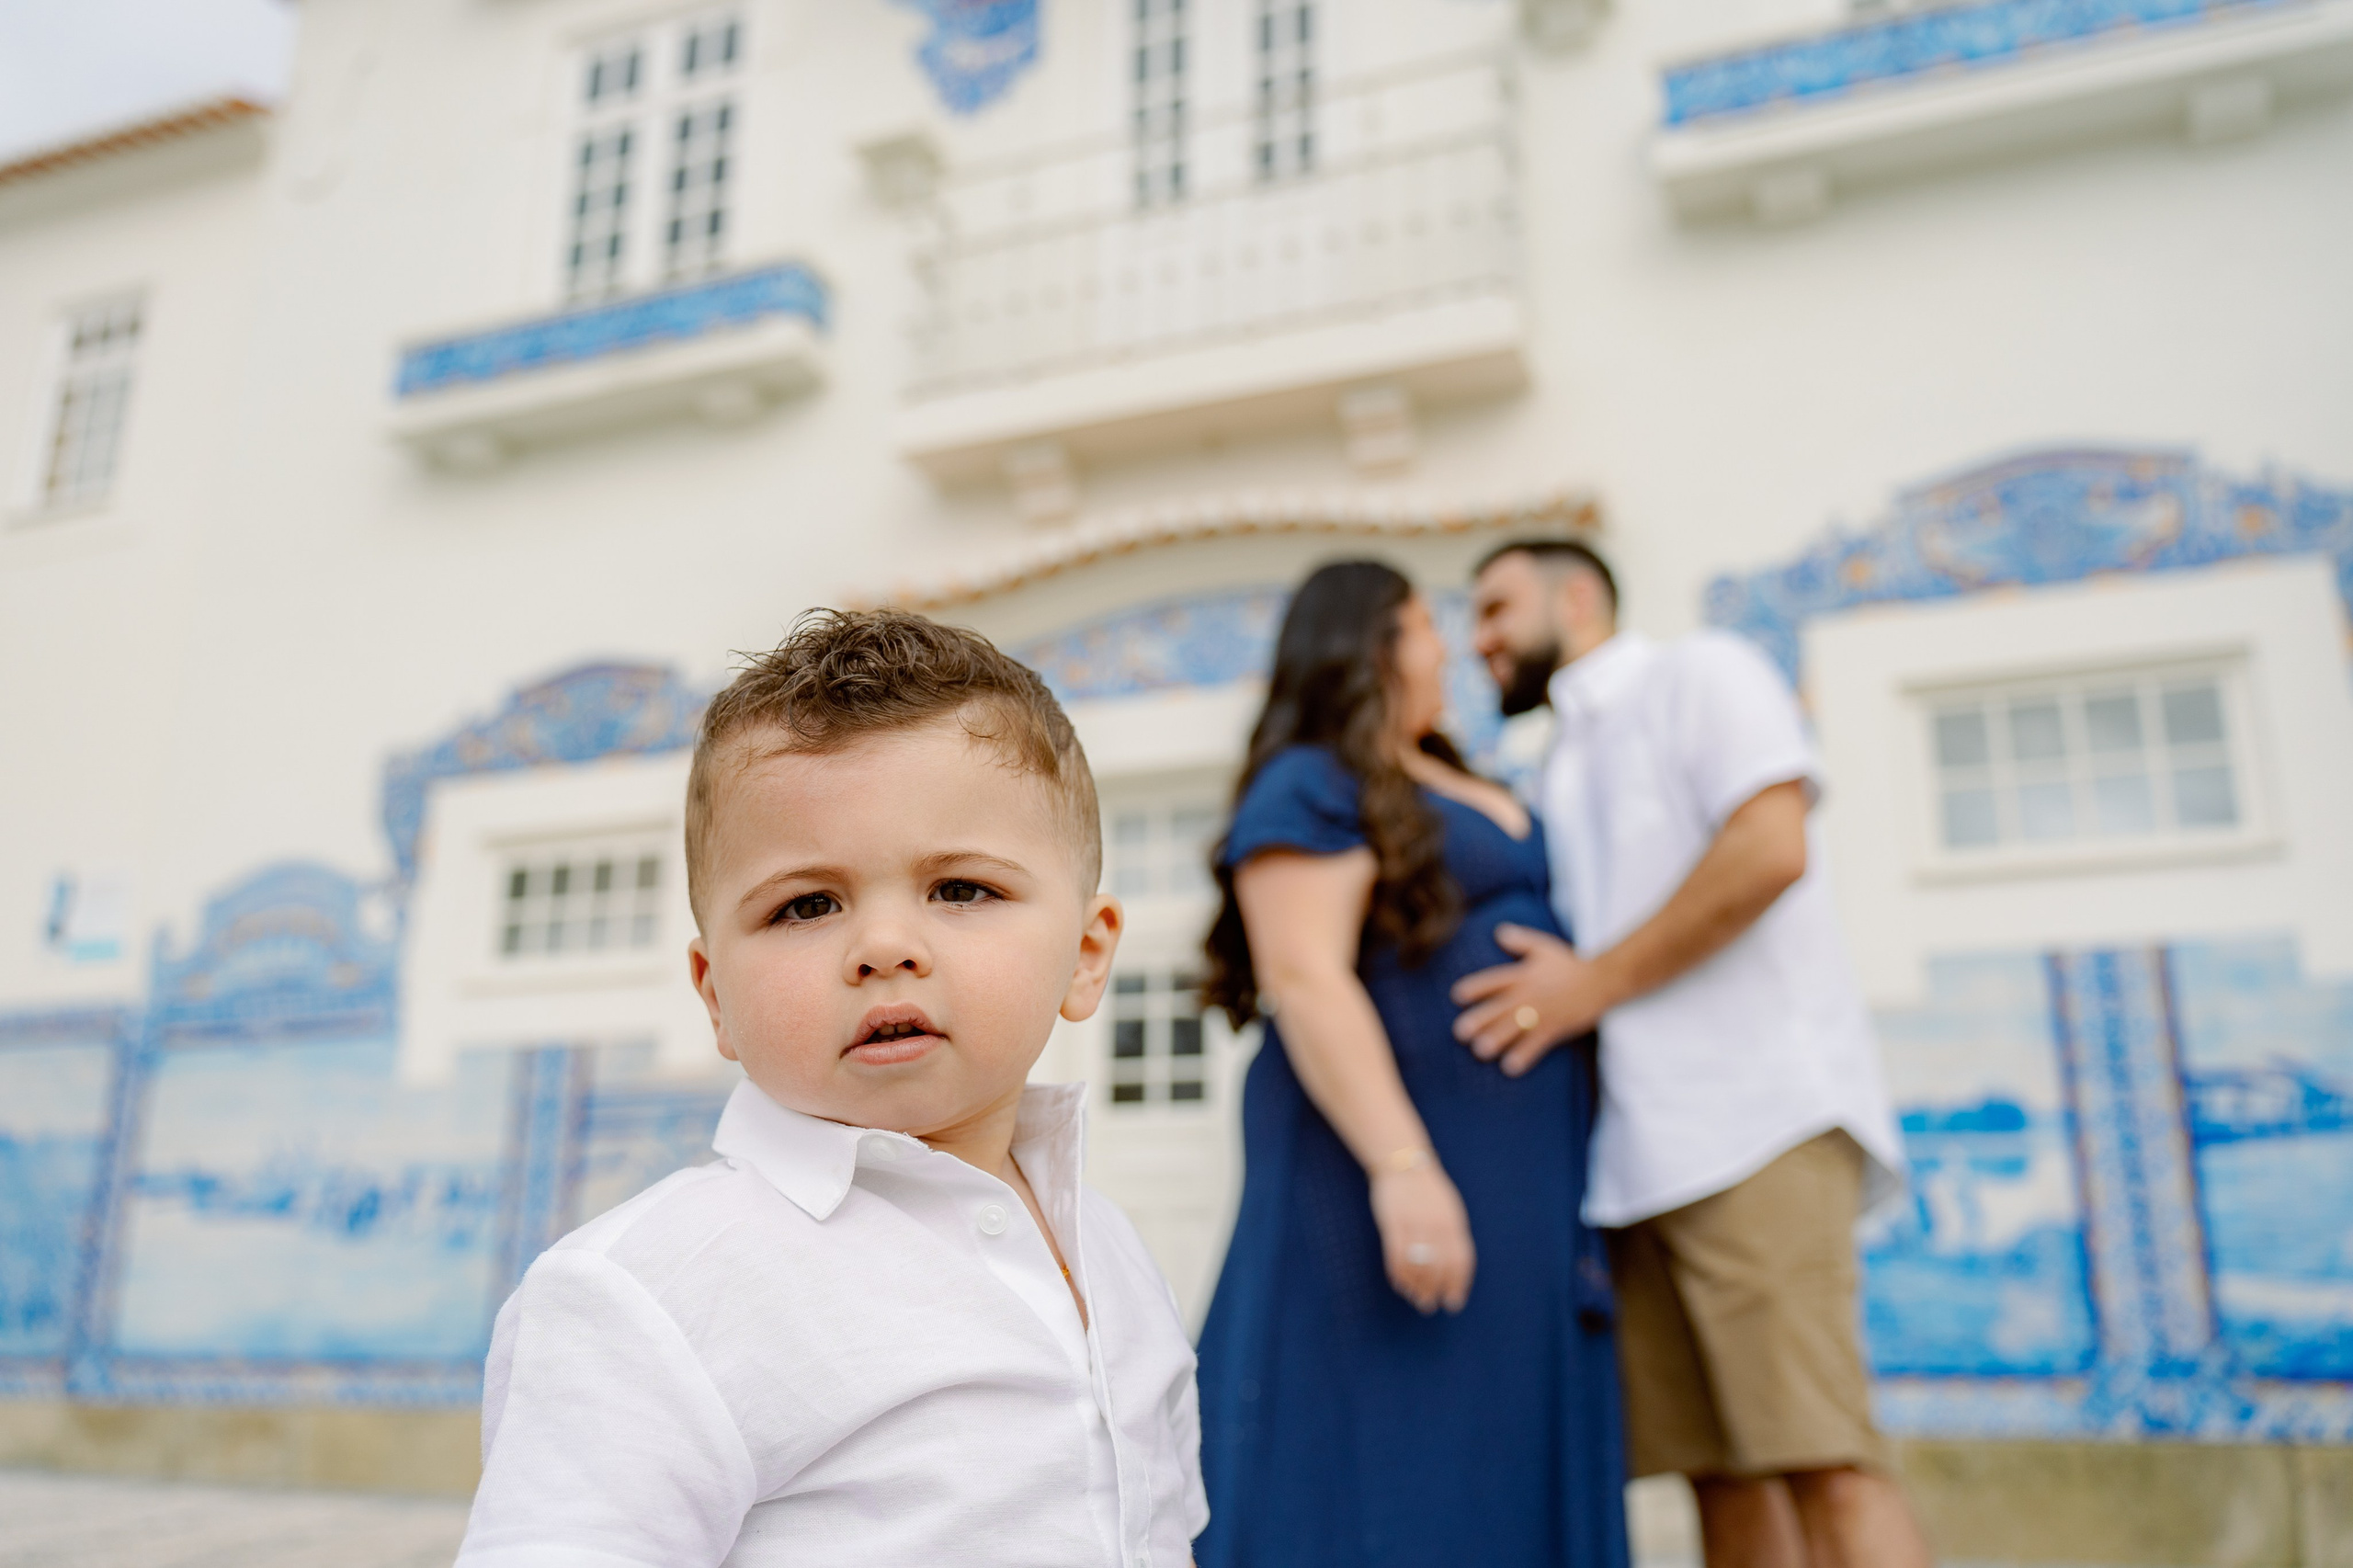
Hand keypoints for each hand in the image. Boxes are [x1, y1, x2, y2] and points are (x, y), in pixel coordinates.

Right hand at [1368, 1161, 1474, 1314]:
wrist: (1403, 1161)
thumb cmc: (1428, 1190)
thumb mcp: (1449, 1208)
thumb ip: (1454, 1235)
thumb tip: (1455, 1269)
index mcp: (1454, 1221)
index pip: (1460, 1260)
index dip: (1458, 1284)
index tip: (1453, 1302)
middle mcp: (1437, 1224)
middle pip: (1439, 1266)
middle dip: (1435, 1290)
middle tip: (1428, 1305)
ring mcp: (1414, 1223)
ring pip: (1416, 1264)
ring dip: (1415, 1286)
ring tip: (1414, 1297)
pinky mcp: (1392, 1222)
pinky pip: (1395, 1255)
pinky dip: (1397, 1273)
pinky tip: (1398, 1283)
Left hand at [1450, 924, 1615, 1076]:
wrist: (1602, 980)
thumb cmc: (1570, 964)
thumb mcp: (1544, 947)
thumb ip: (1521, 940)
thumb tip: (1499, 931)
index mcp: (1523, 974)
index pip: (1495, 981)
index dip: (1476, 987)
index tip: (1457, 995)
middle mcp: (1530, 994)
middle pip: (1501, 1008)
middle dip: (1481, 1019)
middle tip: (1461, 1032)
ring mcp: (1543, 1012)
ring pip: (1516, 1027)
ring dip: (1498, 1039)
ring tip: (1481, 1051)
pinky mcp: (1556, 1028)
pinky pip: (1537, 1044)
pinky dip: (1525, 1055)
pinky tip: (1510, 1067)